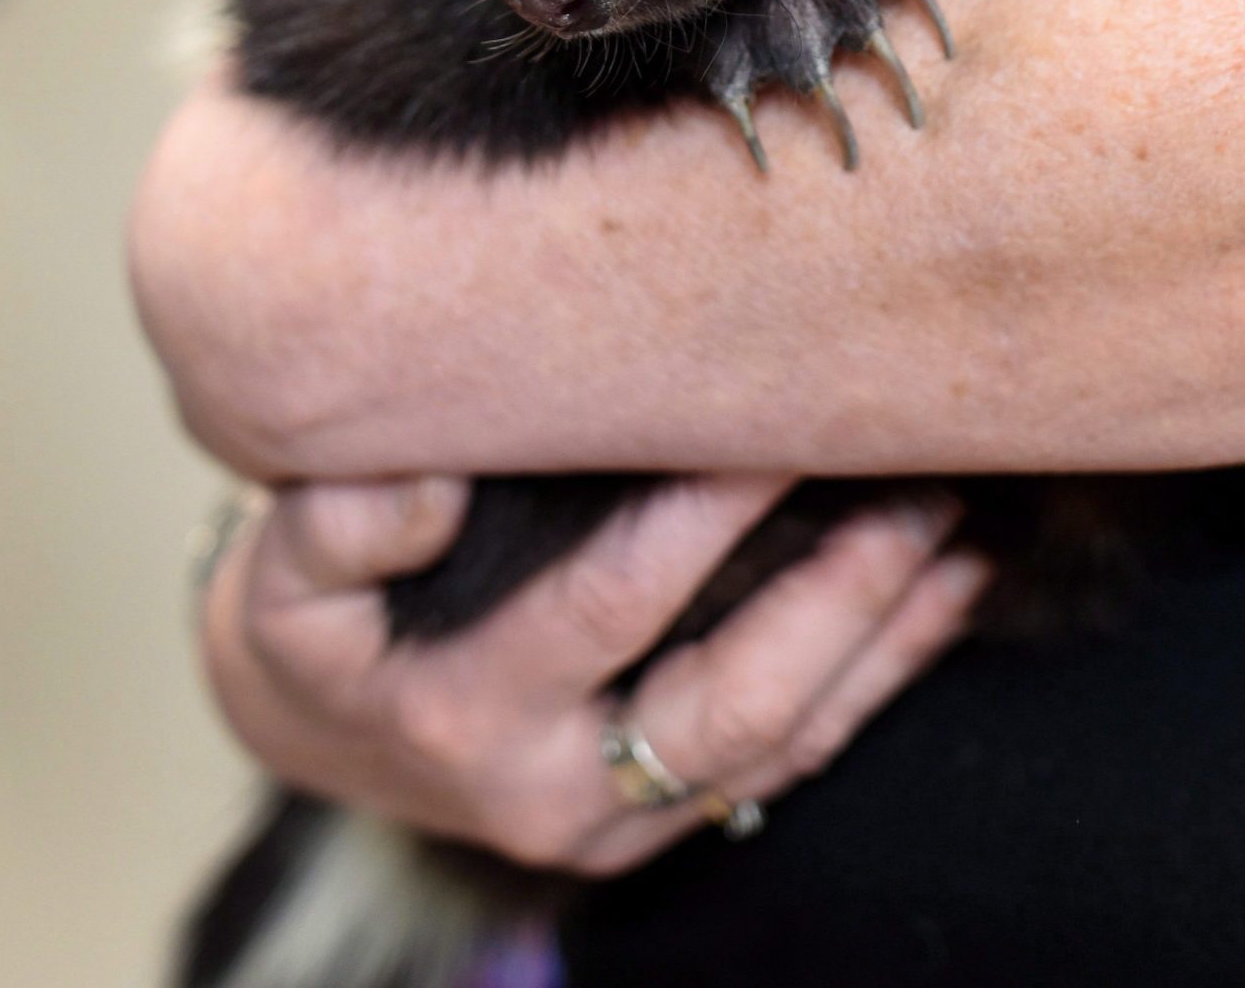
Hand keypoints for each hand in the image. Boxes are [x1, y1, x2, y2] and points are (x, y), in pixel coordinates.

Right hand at [201, 472, 989, 872]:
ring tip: (960, 533)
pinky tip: (940, 598)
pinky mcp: (658, 827)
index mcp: (461, 716)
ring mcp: (616, 824)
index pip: (611, 603)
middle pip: (734, 702)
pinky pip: (789, 762)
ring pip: (782, 742)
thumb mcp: (284, 574)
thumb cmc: (314, 625)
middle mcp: (553, 791)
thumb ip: (345, 521)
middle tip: (919, 486)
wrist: (310, 732)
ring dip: (884, 637)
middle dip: (840, 591)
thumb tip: (427, 474)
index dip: (703, 511)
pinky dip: (874, 678)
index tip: (780, 416)